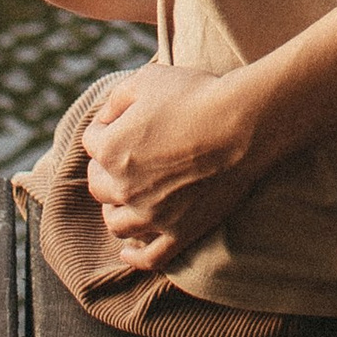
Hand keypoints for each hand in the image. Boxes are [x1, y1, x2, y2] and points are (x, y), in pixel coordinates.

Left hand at [82, 62, 267, 271]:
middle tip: (131, 156)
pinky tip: (128, 254)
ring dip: (116, 210)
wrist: (243, 125)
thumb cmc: (196, 96)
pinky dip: (135, 257)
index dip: (109, 125)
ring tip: (127, 199)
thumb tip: (107, 117)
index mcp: (110, 150)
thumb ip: (117, 98)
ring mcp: (151, 215)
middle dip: (107, 169)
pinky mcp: (180, 232)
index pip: (92, 141)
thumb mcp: (148, 79)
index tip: (130, 118)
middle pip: (99, 185)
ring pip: (117, 223)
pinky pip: (149, 257)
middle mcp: (123, 187)